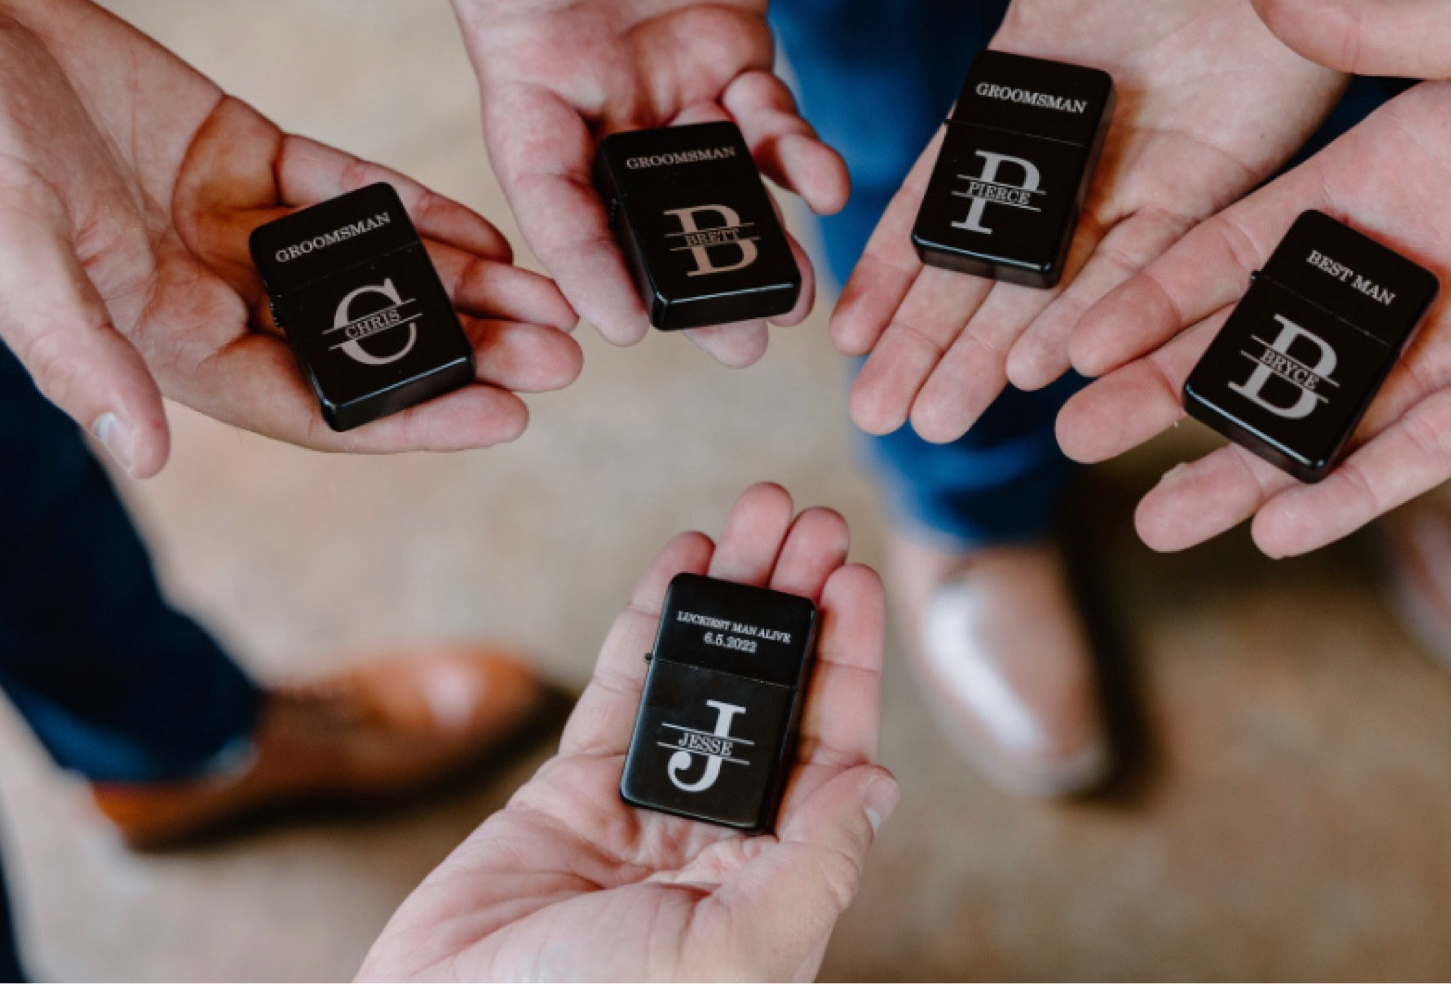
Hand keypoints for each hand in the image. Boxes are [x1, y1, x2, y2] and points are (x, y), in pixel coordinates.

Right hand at [0, 0, 582, 476]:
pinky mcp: (243, 150)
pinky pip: (348, 189)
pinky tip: (487, 226)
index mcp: (161, 339)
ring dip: (461, 287)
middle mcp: (209, 293)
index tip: (504, 420)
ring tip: (553, 299)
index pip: (310, 401)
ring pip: (372, 271)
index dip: (408, 419)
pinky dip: (415, 208)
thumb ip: (77, 346)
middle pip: (363, 344)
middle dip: (464, 355)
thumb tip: (143, 453)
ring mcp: (230, 223)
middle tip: (566, 359)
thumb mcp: (13, 244)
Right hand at [300, 0, 846, 368]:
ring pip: (711, 182)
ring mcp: (665, 77)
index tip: (619, 322)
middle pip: (636, 210)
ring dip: (755, 238)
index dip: (581, 254)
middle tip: (739, 344)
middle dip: (683, 279)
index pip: (545, 184)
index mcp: (520, 72)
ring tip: (800, 297)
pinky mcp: (729, 47)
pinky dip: (796, 150)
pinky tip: (828, 181)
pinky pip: (769, 116)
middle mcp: (593, 95)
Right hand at [358, 483, 893, 981]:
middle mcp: (721, 838)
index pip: (830, 748)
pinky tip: (683, 557)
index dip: (848, 659)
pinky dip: (652, 617)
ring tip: (757, 511)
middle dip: (796, 604)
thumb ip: (811, 868)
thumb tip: (877, 778)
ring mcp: (648, 806)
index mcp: (774, 880)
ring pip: (704, 675)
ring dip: (732, 593)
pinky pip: (625, 684)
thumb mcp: (733, 955)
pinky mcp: (574, 789)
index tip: (859, 576)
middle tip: (811, 518)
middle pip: (774, 696)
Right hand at [806, 0, 1420, 442]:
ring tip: (943, 417)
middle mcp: (1065, 168)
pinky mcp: (1206, 193)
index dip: (891, 269)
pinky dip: (1096, 315)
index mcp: (1011, 109)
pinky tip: (1045, 368)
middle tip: (875, 413)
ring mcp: (1132, 188)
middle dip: (927, 344)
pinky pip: (1144, 266)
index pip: (935, 205)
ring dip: (995, 356)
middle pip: (982, 272)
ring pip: (1052, 290)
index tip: (847, 331)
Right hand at [1059, 0, 1450, 557]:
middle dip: (1160, 389)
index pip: (1231, 245)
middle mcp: (1394, 264)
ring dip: (1238, 463)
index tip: (1068, 329)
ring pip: (1322, 414)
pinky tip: (1281, 526)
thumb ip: (1376, 26)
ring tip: (1157, 521)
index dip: (1149, 290)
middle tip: (1070, 431)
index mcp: (1370, 179)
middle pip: (1251, 341)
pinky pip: (1424, 451)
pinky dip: (1354, 490)